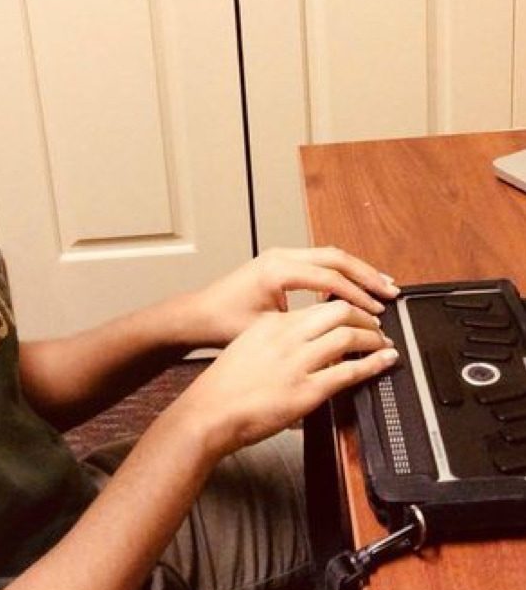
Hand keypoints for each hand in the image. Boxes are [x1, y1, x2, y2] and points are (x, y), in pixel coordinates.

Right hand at [169, 299, 397, 459]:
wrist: (208, 412)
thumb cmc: (222, 386)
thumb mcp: (246, 347)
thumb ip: (274, 339)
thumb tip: (301, 341)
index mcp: (271, 324)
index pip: (318, 306)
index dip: (344, 308)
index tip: (354, 315)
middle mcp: (286, 337)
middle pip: (338, 311)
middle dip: (364, 316)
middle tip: (376, 323)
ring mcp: (297, 363)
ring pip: (349, 336)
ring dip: (374, 337)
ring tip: (383, 342)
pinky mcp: (307, 390)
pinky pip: (350, 371)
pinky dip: (374, 363)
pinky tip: (385, 361)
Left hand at [186, 246, 399, 346]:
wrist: (198, 314)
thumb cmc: (224, 323)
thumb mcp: (267, 330)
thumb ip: (303, 327)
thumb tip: (338, 333)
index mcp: (277, 270)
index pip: (329, 278)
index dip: (357, 296)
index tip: (376, 312)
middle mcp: (280, 256)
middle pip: (335, 258)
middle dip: (366, 275)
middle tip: (391, 291)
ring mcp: (280, 256)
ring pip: (328, 255)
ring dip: (356, 271)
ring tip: (382, 286)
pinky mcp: (279, 262)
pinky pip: (318, 260)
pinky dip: (340, 271)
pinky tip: (355, 285)